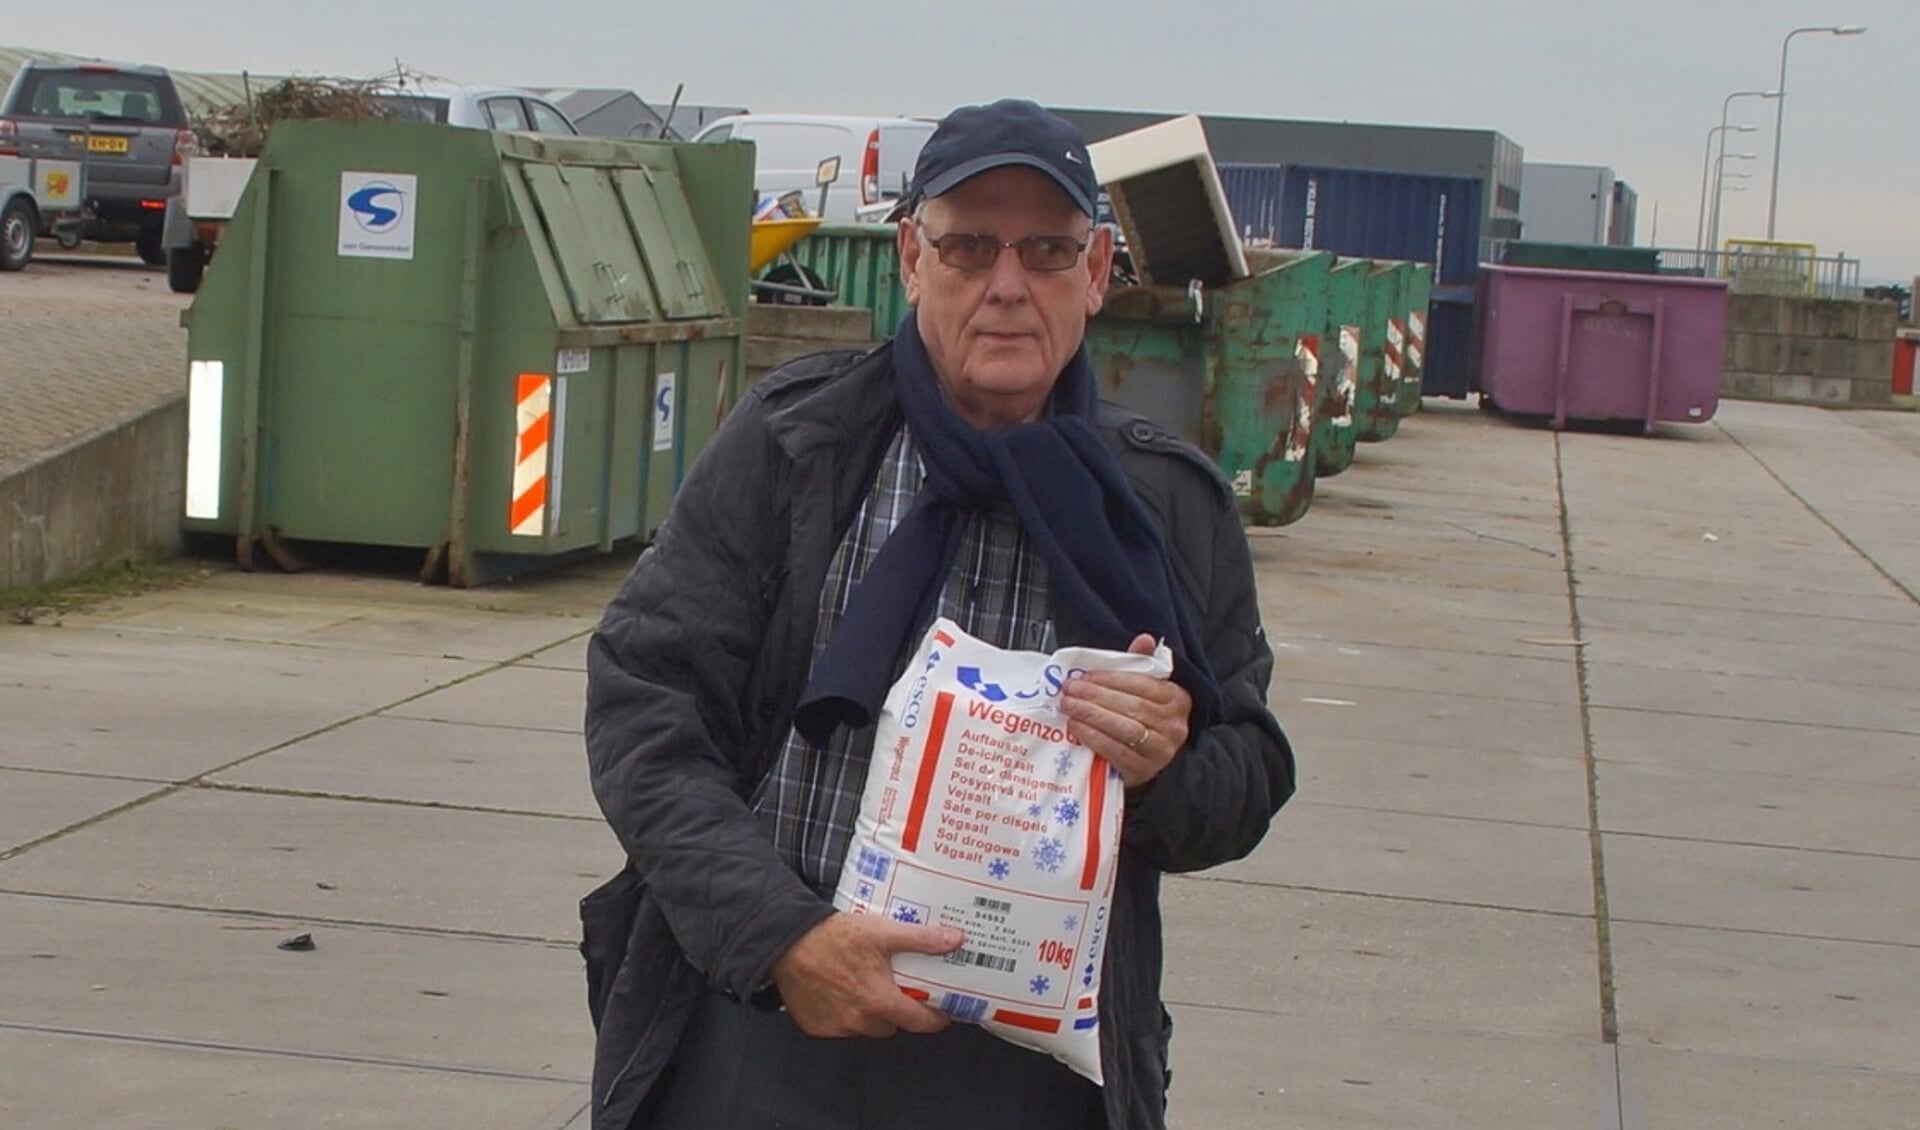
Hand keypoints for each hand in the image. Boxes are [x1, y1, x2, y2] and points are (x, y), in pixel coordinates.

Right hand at [769, 912, 962, 1037]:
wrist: (786, 943)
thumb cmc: (833, 937)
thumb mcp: (883, 932)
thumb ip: (921, 939)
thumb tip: (954, 940)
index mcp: (880, 1002)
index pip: (920, 1022)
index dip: (936, 1017)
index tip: (942, 1011)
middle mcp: (859, 1021)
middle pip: (893, 1024)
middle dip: (899, 1009)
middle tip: (898, 986)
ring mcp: (836, 1026)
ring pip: (867, 1026)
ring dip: (872, 1012)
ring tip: (867, 985)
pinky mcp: (816, 1027)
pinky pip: (841, 1026)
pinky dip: (845, 1013)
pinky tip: (841, 990)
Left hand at [1060, 633, 1191, 788]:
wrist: (1144, 760)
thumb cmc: (1141, 719)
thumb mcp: (1145, 689)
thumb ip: (1141, 663)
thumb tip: (1145, 639)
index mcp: (1177, 698)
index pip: (1142, 684)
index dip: (1111, 679)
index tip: (1085, 675)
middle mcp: (1174, 726)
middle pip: (1132, 706)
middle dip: (1096, 696)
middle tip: (1069, 690)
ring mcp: (1161, 751)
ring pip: (1124, 728)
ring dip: (1092, 716)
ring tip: (1069, 706)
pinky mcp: (1144, 771)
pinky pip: (1117, 752)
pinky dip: (1094, 738)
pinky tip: (1077, 728)